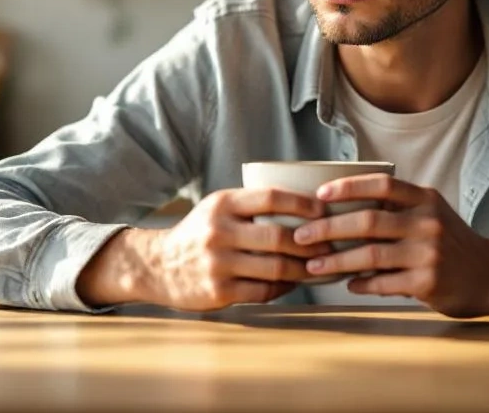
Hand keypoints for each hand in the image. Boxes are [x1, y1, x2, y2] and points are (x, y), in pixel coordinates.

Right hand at [78, 188, 332, 311]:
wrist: (158, 266)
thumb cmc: (199, 233)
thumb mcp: (218, 208)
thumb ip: (252, 204)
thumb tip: (307, 206)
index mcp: (222, 204)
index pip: (271, 198)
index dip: (303, 203)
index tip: (324, 210)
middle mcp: (219, 231)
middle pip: (278, 236)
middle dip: (311, 243)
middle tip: (331, 245)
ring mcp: (218, 263)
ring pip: (275, 267)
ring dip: (304, 269)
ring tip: (319, 267)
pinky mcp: (218, 291)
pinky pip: (263, 290)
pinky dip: (284, 287)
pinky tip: (293, 282)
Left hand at [292, 174, 488, 318]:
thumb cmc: (451, 242)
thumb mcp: (431, 212)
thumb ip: (396, 208)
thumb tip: (340, 207)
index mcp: (425, 199)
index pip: (382, 185)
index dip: (347, 187)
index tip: (318, 195)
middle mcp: (428, 222)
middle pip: (367, 222)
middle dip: (327, 229)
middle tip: (301, 236)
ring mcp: (428, 253)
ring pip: (369, 256)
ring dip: (335, 262)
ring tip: (312, 266)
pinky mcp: (428, 283)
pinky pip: (383, 283)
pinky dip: (360, 284)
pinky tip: (347, 283)